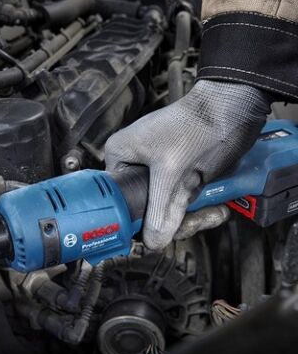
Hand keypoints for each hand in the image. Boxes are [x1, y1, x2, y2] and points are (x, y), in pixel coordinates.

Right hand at [105, 80, 270, 249]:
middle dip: (171, 223)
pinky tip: (216, 210)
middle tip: (191, 223)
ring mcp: (159, 175)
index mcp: (121, 157)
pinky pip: (182, 206)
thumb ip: (159, 210)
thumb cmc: (197, 125)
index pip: (118, 200)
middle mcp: (135, 167)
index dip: (134, 221)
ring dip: (191, 219)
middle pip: (144, 210)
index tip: (151, 236)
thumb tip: (151, 243)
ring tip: (212, 213)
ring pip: (165, 212)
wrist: (234, 109)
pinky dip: (200, 212)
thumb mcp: (172, 171)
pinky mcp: (179, 180)